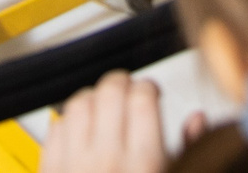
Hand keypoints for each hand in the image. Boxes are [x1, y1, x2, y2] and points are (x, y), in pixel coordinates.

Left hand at [40, 71, 204, 172]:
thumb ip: (189, 151)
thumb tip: (197, 120)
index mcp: (144, 166)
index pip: (143, 99)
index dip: (149, 87)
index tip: (151, 91)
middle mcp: (107, 162)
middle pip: (110, 92)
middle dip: (122, 83)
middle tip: (128, 89)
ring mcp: (74, 166)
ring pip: (78, 104)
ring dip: (93, 98)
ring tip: (104, 105)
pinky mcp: (50, 172)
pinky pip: (55, 129)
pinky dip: (68, 121)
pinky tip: (81, 128)